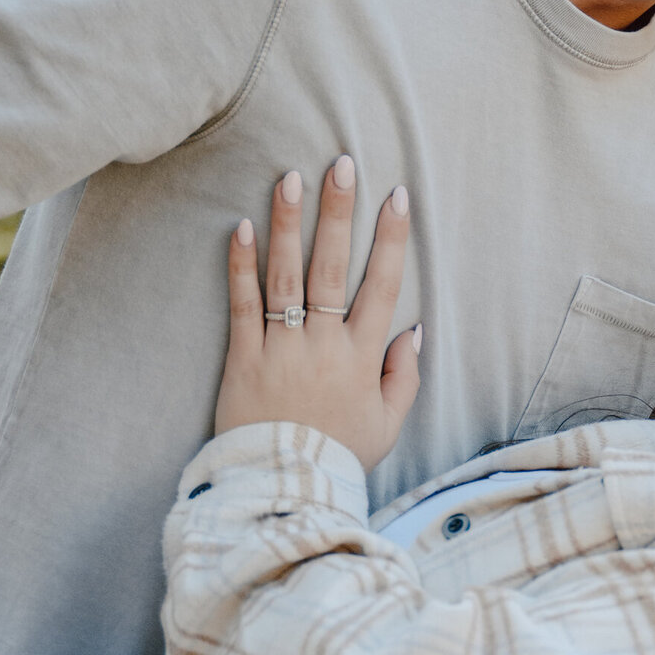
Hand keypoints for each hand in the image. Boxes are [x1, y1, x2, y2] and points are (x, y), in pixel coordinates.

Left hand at [216, 156, 420, 474]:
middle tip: (340, 164)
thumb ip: (404, 376)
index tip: (396, 196)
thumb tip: (413, 330)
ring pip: (286, 276)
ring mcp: (281, 348)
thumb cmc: (337, 456)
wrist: (281, 491)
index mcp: (363, 357)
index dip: (391, 238)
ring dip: (289, 224)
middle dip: (338, 212)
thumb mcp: (387, 424)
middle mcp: (325, 344)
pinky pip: (242, 305)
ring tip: (289, 178)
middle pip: (334, 267)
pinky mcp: (243, 359)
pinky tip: (242, 227)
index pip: (383, 285)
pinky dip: (241, 266)